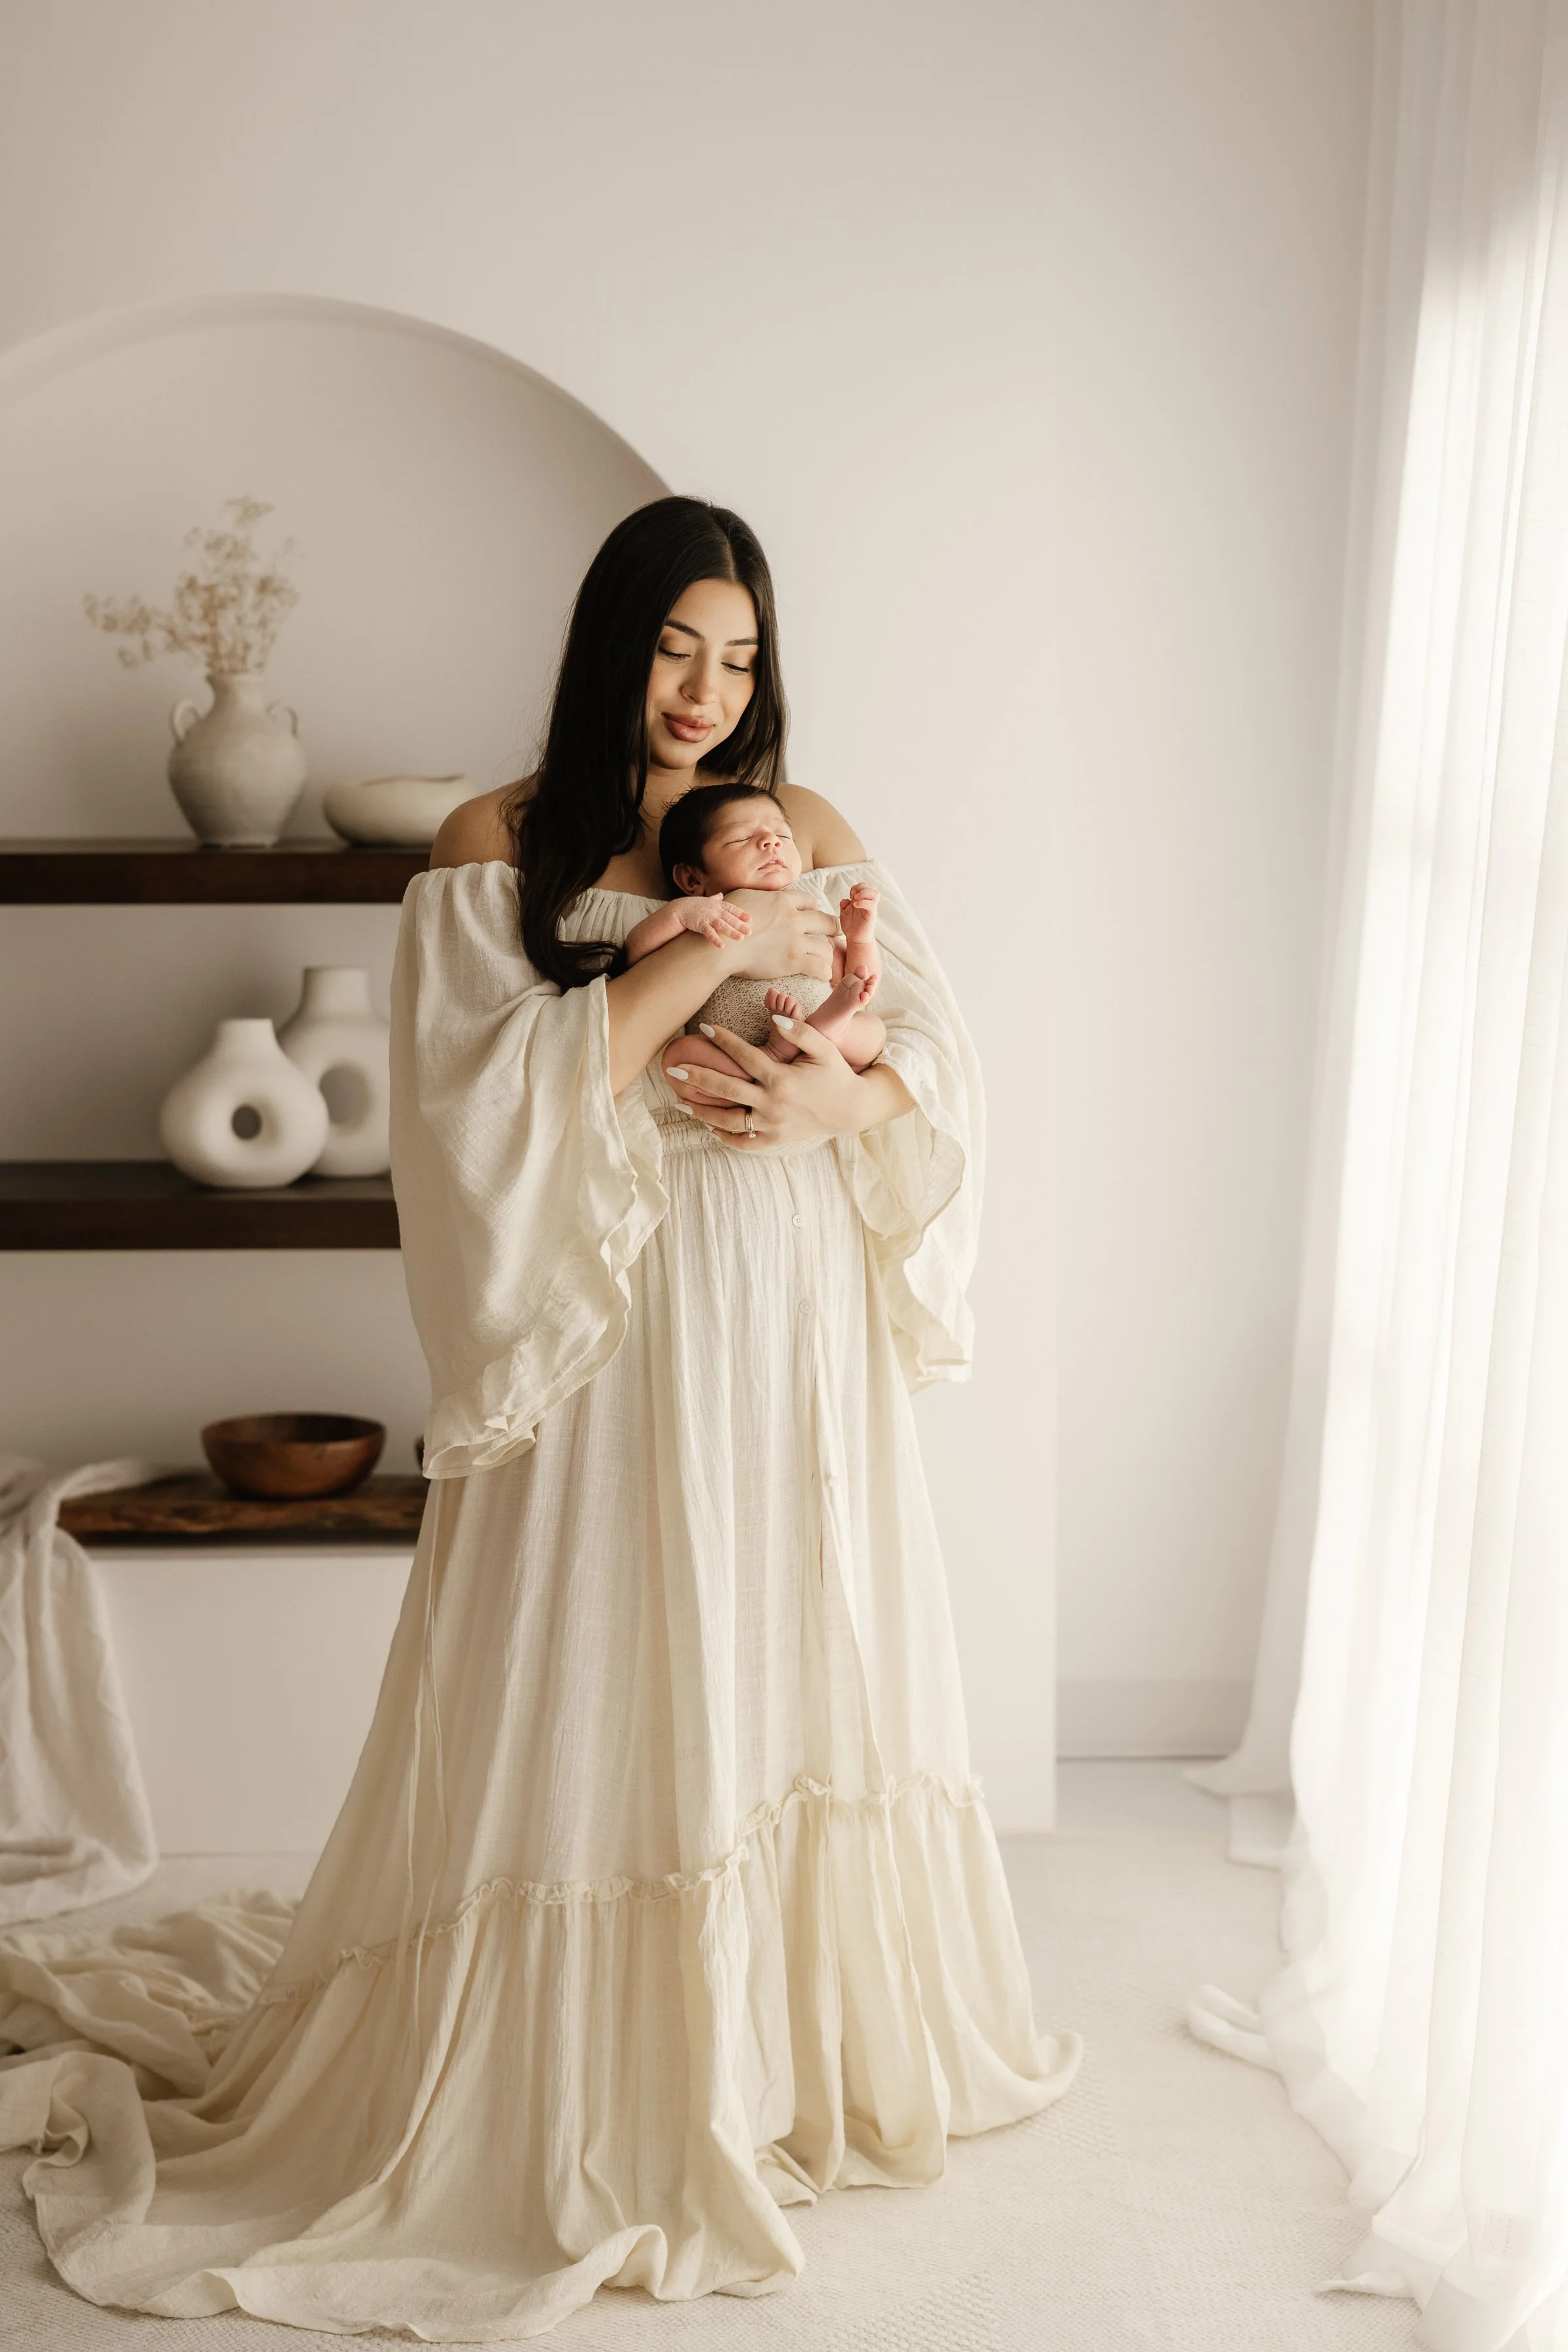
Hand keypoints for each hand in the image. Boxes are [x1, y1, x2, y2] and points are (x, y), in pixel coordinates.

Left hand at [666, 1013, 905, 1145]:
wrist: (851, 1109)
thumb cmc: (835, 1073)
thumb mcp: (824, 1047)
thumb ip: (799, 1031)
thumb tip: (773, 1018)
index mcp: (782, 1078)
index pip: (745, 1056)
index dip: (723, 1040)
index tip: (703, 1028)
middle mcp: (774, 1104)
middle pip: (727, 1090)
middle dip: (698, 1078)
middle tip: (674, 1069)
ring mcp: (773, 1125)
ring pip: (728, 1120)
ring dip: (703, 1111)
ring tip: (681, 1101)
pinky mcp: (775, 1140)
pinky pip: (743, 1142)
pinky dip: (723, 1136)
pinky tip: (707, 1126)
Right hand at [675, 892, 750, 945]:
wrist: (679, 908)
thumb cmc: (693, 905)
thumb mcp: (706, 900)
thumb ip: (715, 898)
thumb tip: (721, 894)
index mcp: (717, 905)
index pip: (731, 909)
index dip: (741, 914)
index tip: (749, 919)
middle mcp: (715, 910)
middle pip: (729, 918)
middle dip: (740, 925)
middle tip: (749, 932)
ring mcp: (708, 917)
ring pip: (722, 925)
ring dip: (732, 932)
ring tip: (740, 938)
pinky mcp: (700, 924)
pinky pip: (709, 933)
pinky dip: (715, 939)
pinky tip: (721, 946)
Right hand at [720, 888, 836, 984]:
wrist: (719, 947)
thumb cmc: (725, 923)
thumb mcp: (745, 896)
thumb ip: (764, 896)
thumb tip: (768, 896)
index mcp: (783, 900)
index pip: (810, 901)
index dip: (814, 909)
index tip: (813, 917)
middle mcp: (793, 918)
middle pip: (826, 921)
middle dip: (832, 928)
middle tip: (834, 934)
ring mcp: (795, 939)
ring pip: (826, 946)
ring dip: (827, 953)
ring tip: (825, 959)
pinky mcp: (793, 960)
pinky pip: (820, 967)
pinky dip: (824, 972)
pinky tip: (823, 975)